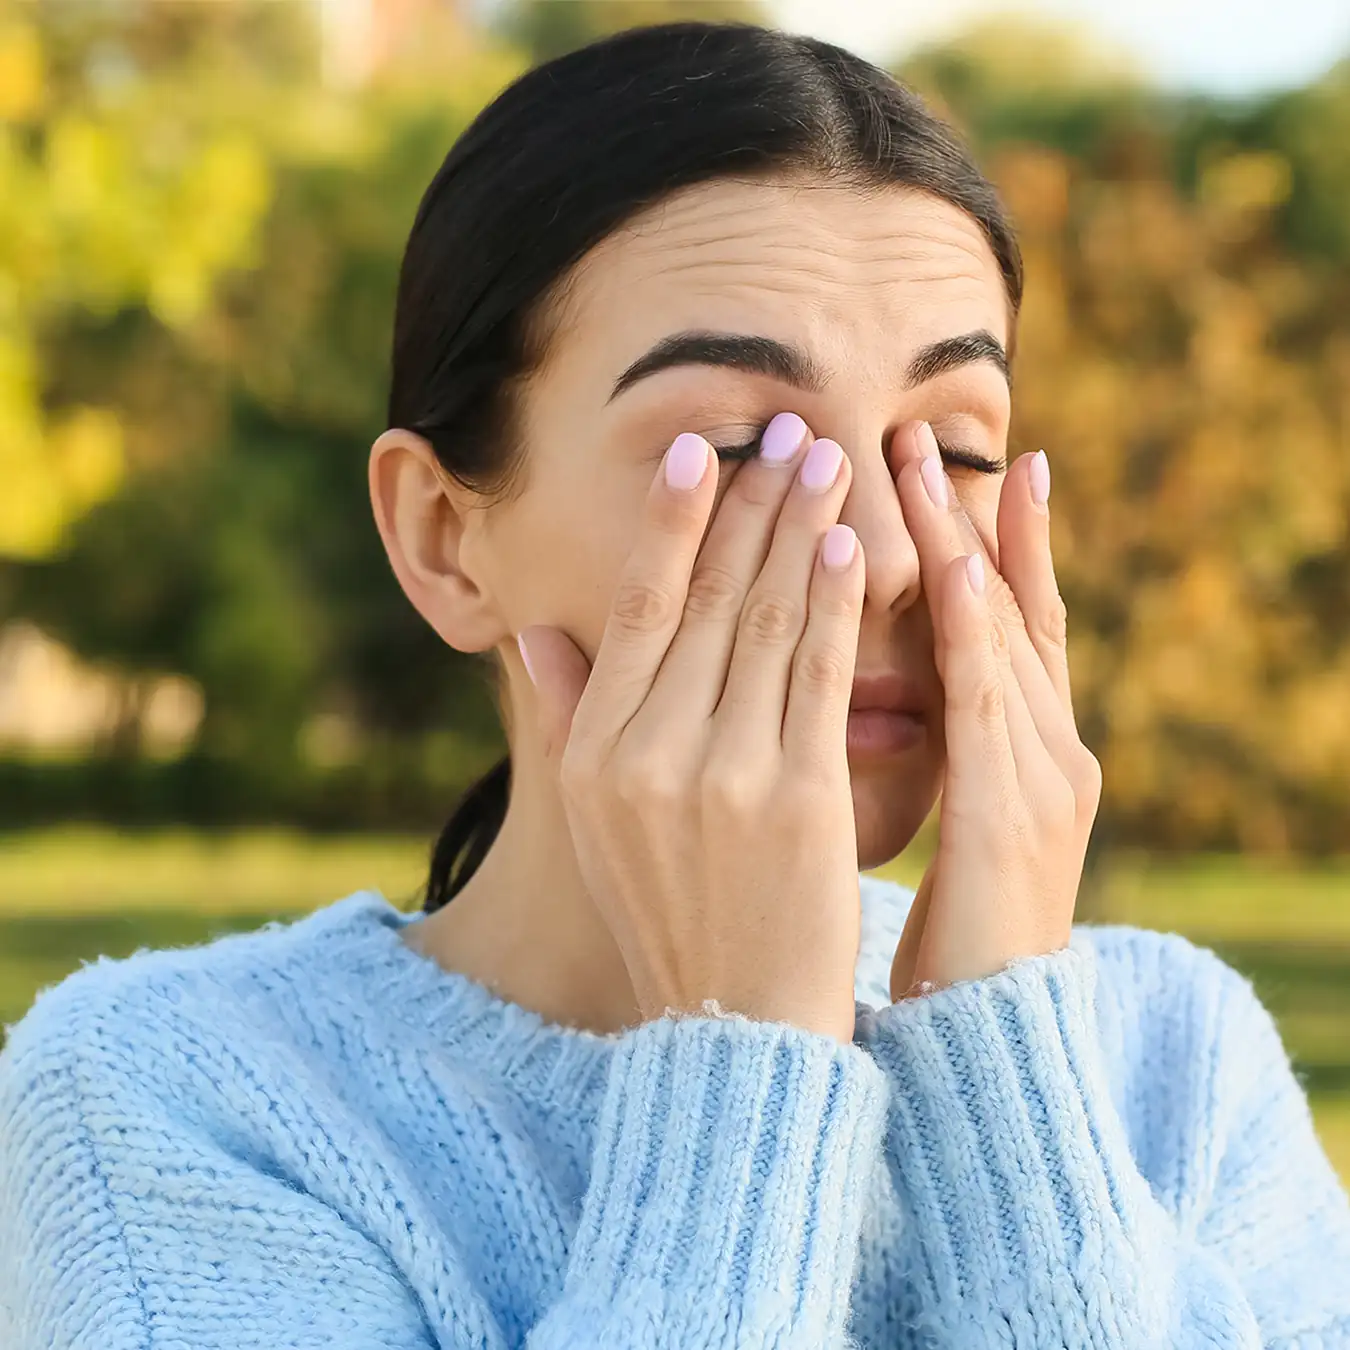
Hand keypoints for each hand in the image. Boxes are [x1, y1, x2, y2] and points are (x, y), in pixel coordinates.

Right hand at [519, 415, 866, 1041]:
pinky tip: (850, 547)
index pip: (639, 609)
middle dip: (753, 503)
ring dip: (800, 530)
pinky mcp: (799, 797)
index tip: (701, 451)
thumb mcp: (594, 822)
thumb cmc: (670, 911)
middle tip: (788, 425)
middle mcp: (649, 752)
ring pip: (768, 622)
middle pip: (709, 599)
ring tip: (830, 459)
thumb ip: (564, 720)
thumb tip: (534, 631)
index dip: (672, 523)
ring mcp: (724, 774)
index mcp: (597, 752)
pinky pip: (821, 676)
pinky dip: (837, 605)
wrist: (737, 1023)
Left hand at [888, 422, 1101, 1001]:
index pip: (1004, 624)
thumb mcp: (948, 826)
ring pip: (1002, 637)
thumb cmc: (951, 935)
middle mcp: (1049, 749)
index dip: (985, 544)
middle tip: (920, 432)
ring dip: (965, 546)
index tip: (952, 468)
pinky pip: (987, 708)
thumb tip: (868, 691)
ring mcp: (1044, 778)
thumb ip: (931, 754)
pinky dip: (973, 633)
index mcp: (1025, 751)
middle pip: (1008, 609)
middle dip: (966, 518)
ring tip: (929, 466)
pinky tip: (947, 571)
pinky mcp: (1016, 818)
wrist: (987, 1043)